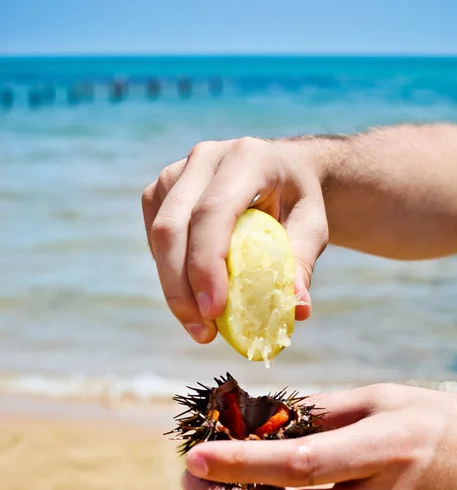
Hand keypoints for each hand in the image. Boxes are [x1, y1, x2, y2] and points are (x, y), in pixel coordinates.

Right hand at [142, 137, 327, 342]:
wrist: (281, 171)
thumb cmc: (298, 200)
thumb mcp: (313, 227)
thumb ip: (302, 263)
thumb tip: (297, 310)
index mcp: (246, 157)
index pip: (213, 211)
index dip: (206, 263)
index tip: (213, 311)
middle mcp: (205, 157)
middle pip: (172, 225)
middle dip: (180, 286)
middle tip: (203, 331)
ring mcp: (177, 172)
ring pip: (157, 234)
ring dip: (172, 286)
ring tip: (199, 325)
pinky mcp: (162, 190)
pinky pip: (153, 237)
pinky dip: (169, 273)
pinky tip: (191, 296)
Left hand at [181, 384, 456, 489]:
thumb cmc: (438, 423)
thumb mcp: (384, 399)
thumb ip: (324, 411)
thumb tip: (270, 418)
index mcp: (380, 453)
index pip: (297, 466)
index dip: (241, 464)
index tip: (195, 459)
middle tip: (190, 482)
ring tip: (216, 481)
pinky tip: (263, 489)